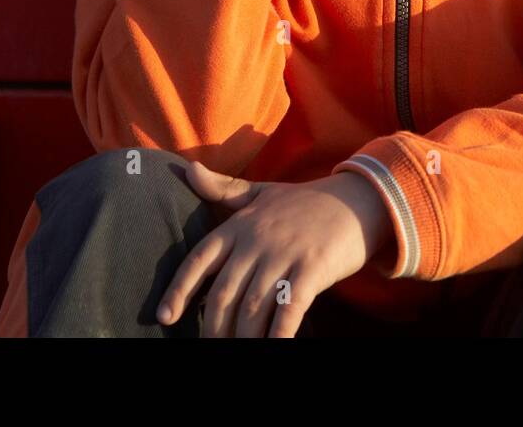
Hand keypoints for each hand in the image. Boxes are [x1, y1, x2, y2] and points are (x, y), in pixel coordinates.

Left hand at [156, 163, 392, 337]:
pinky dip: (278, 335)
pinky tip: (273, 347)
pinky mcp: (312, 269)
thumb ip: (224, 187)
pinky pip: (289, 310)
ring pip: (252, 307)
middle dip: (213, 327)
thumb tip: (189, 170)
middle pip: (223, 294)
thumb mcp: (262, 191)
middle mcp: (257, 240)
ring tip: (237, 352)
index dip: (179, 289)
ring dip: (242, 337)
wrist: (358, 199)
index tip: (164, 316)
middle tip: (210, 346)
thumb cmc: (305, 201)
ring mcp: (285, 254)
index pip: (200, 258)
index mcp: (241, 223)